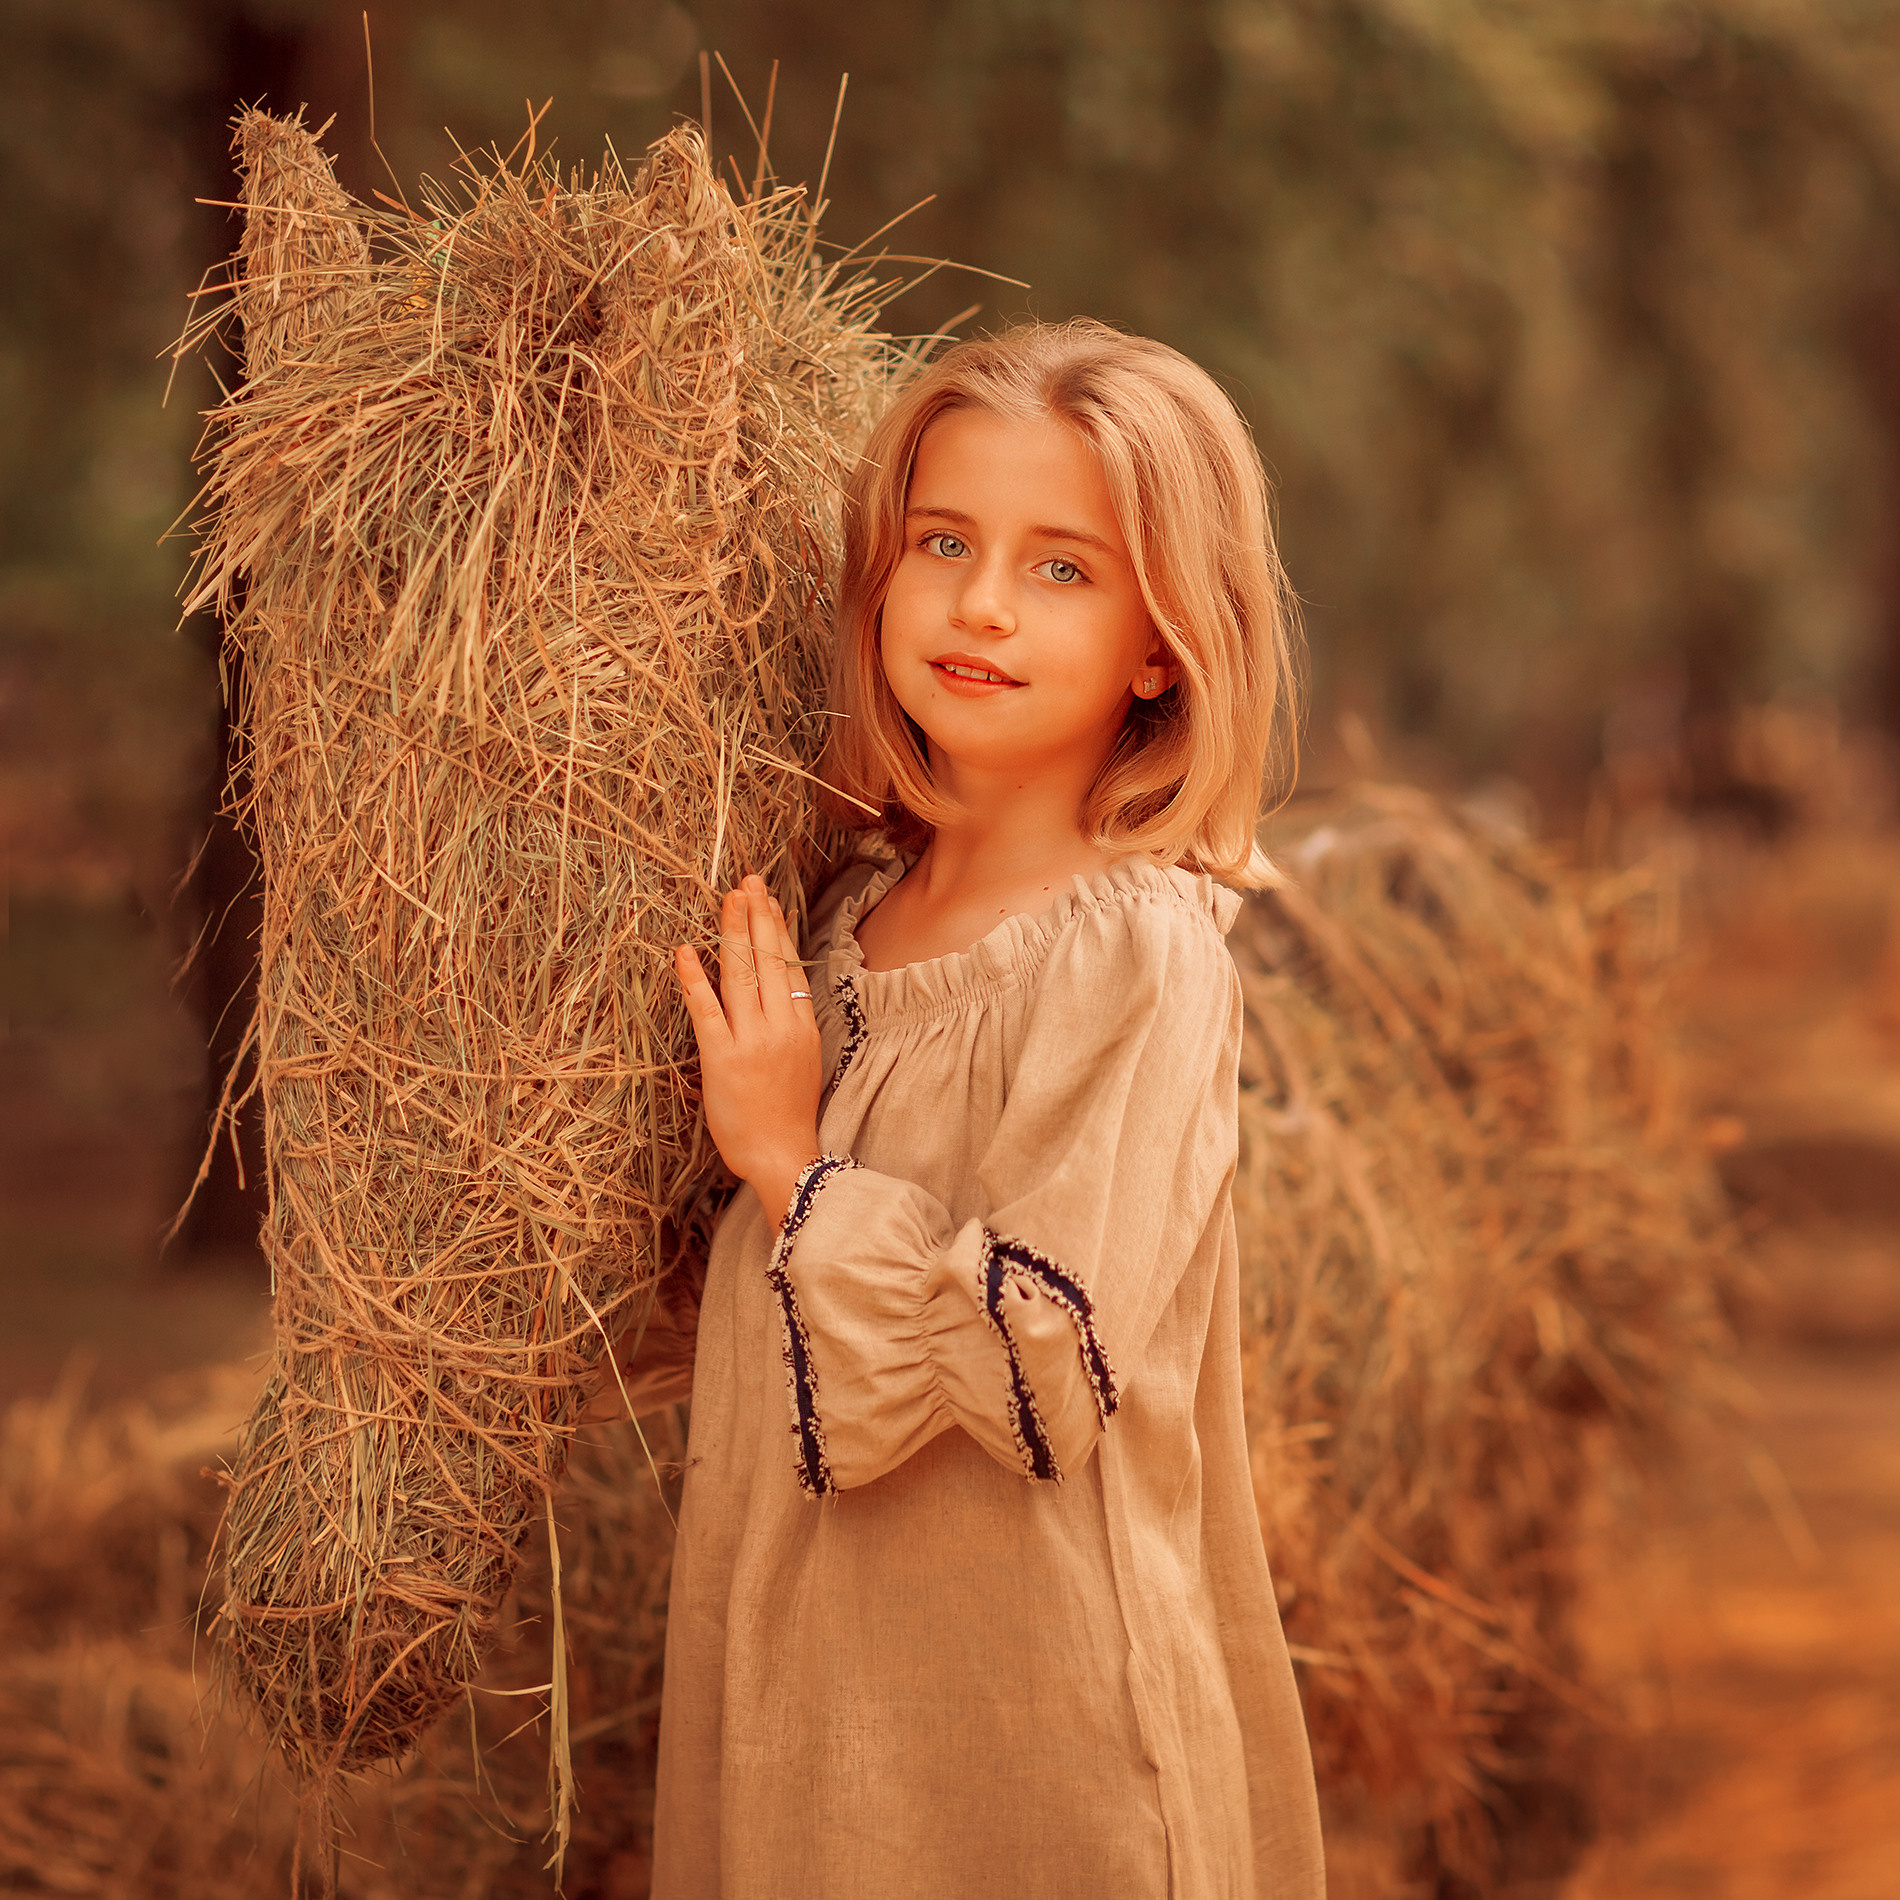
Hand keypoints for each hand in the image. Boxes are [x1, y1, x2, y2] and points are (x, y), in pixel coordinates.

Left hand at [673, 876, 822, 1227]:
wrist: (785, 1157)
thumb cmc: (788, 1117)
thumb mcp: (803, 1064)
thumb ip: (792, 1028)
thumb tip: (779, 997)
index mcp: (803, 1028)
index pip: (791, 967)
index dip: (778, 930)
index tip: (769, 900)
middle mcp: (781, 1027)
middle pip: (769, 960)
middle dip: (757, 916)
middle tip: (748, 882)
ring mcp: (752, 1041)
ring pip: (742, 974)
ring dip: (732, 932)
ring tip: (728, 899)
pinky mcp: (723, 1058)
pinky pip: (706, 1009)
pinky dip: (694, 978)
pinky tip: (684, 951)